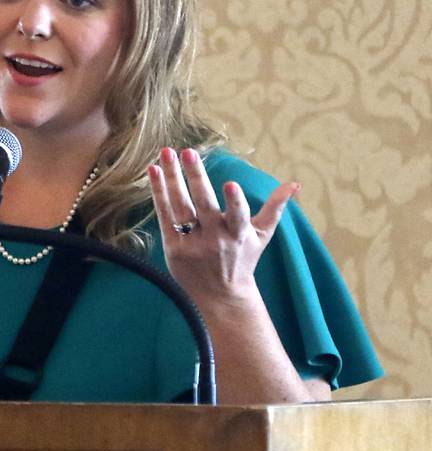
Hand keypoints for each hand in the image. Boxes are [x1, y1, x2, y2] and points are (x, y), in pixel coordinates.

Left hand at [147, 147, 299, 304]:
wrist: (221, 297)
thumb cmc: (242, 260)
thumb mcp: (262, 236)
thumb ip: (275, 208)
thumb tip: (296, 184)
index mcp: (239, 235)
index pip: (238, 216)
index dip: (235, 202)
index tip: (232, 184)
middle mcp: (215, 239)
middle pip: (203, 205)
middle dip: (196, 178)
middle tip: (188, 152)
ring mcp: (192, 244)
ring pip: (180, 207)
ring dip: (172, 179)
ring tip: (166, 153)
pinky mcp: (173, 247)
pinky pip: (165, 216)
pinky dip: (159, 193)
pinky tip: (154, 171)